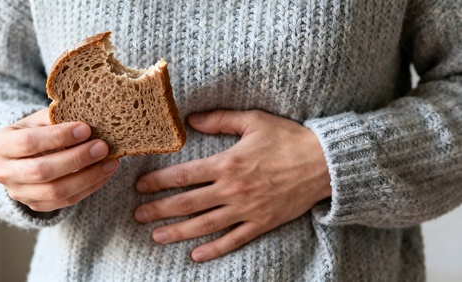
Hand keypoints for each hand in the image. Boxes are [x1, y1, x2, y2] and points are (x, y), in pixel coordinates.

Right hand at [0, 108, 118, 211]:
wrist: (25, 156)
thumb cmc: (37, 131)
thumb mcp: (40, 119)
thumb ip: (58, 119)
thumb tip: (90, 119)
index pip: (28, 142)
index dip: (58, 137)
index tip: (86, 129)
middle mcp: (3, 172)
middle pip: (42, 170)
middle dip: (77, 159)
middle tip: (102, 147)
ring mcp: (19, 193)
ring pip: (56, 191)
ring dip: (88, 176)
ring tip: (110, 162)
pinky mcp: (37, 206)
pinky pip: (67, 201)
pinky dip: (90, 186)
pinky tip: (105, 172)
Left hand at [134, 110, 330, 261]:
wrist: (323, 163)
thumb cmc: (288, 138)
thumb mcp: (254, 120)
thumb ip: (220, 119)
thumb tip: (190, 120)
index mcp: (227, 163)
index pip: (184, 175)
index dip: (158, 181)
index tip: (140, 186)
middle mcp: (232, 189)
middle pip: (188, 203)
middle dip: (160, 209)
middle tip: (138, 215)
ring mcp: (246, 209)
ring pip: (205, 225)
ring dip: (178, 232)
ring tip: (157, 237)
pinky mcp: (261, 223)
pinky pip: (234, 240)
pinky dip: (215, 249)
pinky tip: (197, 255)